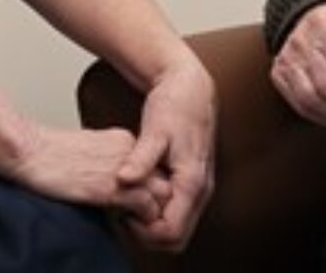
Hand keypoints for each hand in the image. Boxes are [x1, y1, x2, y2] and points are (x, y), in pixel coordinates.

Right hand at [11, 123, 171, 221]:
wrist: (28, 150)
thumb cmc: (47, 155)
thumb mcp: (87, 152)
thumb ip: (107, 163)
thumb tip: (114, 187)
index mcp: (122, 140)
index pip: (154, 166)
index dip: (149, 188)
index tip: (136, 204)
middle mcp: (129, 150)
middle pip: (163, 178)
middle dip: (157, 201)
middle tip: (140, 217)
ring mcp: (123, 168)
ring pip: (162, 193)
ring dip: (153, 213)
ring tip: (134, 223)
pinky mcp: (111, 186)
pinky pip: (146, 207)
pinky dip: (142, 221)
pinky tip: (124, 223)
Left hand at [115, 55, 216, 251]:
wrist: (191, 87)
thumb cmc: (175, 105)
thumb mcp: (154, 129)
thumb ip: (141, 158)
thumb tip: (123, 179)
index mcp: (192, 180)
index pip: (171, 232)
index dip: (144, 232)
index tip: (123, 213)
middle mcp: (202, 189)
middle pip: (177, 238)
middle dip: (148, 234)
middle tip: (123, 212)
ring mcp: (201, 186)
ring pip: (179, 227)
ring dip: (153, 224)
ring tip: (130, 201)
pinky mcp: (194, 181)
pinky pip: (180, 212)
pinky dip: (160, 211)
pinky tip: (141, 192)